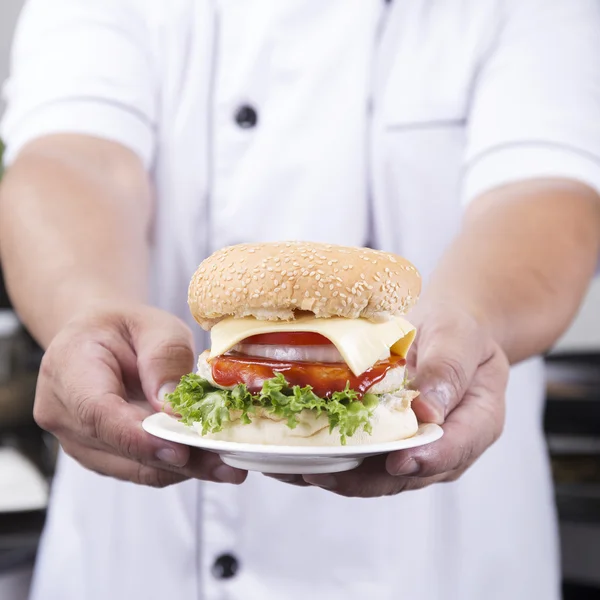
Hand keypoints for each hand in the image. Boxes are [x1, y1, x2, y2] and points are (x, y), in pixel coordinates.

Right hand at [34, 305, 246, 487]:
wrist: (99, 338)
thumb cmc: (126, 327)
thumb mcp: (154, 326)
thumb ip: (163, 360)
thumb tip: (175, 410)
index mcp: (69, 367)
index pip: (98, 413)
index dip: (139, 437)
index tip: (181, 451)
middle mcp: (62, 412)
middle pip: (119, 448)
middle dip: (176, 460)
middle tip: (227, 463)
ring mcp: (76, 439)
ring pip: (131, 467)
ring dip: (182, 470)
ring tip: (227, 466)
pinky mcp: (99, 455)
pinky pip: (137, 469)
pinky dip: (175, 468)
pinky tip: (210, 462)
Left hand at [291, 304, 508, 495]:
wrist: (445, 332)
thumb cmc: (458, 331)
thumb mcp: (460, 338)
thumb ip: (448, 370)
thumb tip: (427, 412)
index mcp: (475, 424)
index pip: (452, 450)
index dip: (423, 460)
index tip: (395, 461)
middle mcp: (442, 447)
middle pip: (403, 475)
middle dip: (358, 479)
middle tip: (318, 473)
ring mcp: (411, 448)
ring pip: (373, 474)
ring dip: (331, 473)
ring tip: (289, 468)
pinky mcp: (385, 441)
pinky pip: (357, 456)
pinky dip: (325, 456)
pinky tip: (290, 453)